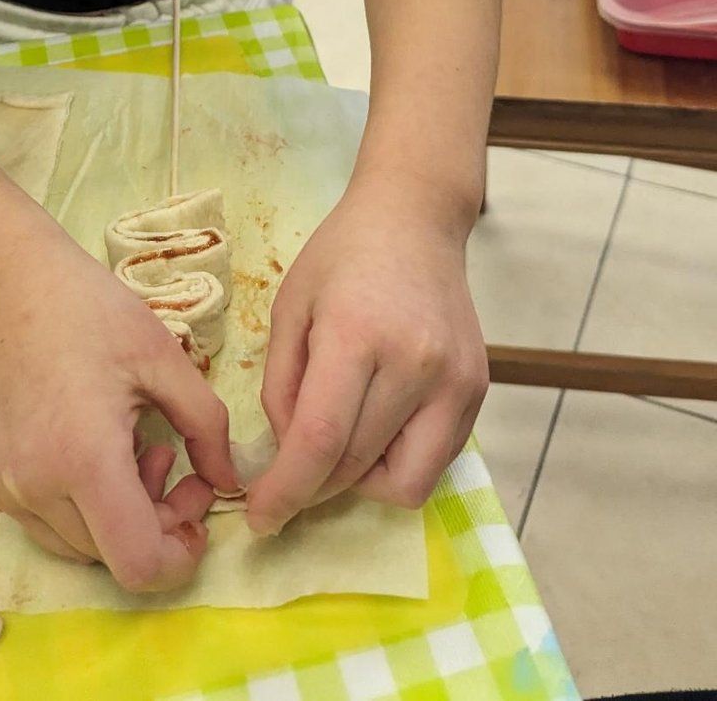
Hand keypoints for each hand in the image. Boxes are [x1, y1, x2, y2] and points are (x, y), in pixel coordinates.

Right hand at [0, 221, 237, 591]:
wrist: (14, 289)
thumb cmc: (93, 314)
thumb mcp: (166, 360)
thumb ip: (207, 428)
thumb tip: (228, 482)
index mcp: (86, 459)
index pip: (137, 563)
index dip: (179, 558)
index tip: (197, 509)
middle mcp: (38, 489)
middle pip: (114, 557)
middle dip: (158, 523)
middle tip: (175, 462)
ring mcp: (10, 491)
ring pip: (83, 549)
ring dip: (123, 517)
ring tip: (138, 449)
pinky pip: (52, 528)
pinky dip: (87, 509)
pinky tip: (101, 452)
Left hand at [247, 172, 487, 534]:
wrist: (415, 218)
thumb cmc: (341, 257)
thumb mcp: (290, 308)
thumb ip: (281, 387)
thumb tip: (286, 456)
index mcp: (356, 334)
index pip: (320, 441)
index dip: (286, 491)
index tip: (259, 519)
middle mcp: (415, 362)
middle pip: (357, 467)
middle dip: (314, 486)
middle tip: (291, 472)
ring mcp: (455, 380)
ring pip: (405, 482)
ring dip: (362, 481)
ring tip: (342, 438)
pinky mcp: (477, 390)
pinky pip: (436, 461)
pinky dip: (399, 462)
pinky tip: (378, 424)